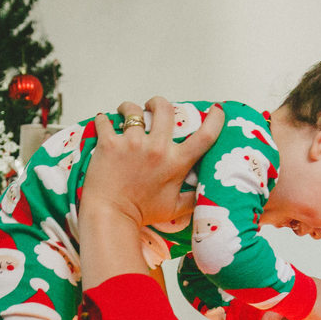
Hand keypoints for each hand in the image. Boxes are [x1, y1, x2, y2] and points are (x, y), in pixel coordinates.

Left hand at [84, 97, 224, 226]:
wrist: (111, 217)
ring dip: (129, 108)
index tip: (216, 109)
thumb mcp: (174, 209)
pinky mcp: (109, 144)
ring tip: (125, 113)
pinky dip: (103, 120)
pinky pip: (105, 121)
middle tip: (151, 106)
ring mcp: (132, 144)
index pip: (205, 136)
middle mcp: (156, 149)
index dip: (215, 119)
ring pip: (132, 109)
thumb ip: (192, 198)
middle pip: (165, 108)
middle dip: (158, 102)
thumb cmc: (141, 213)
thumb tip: (206, 191)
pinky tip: (104, 123)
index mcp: (175, 163)